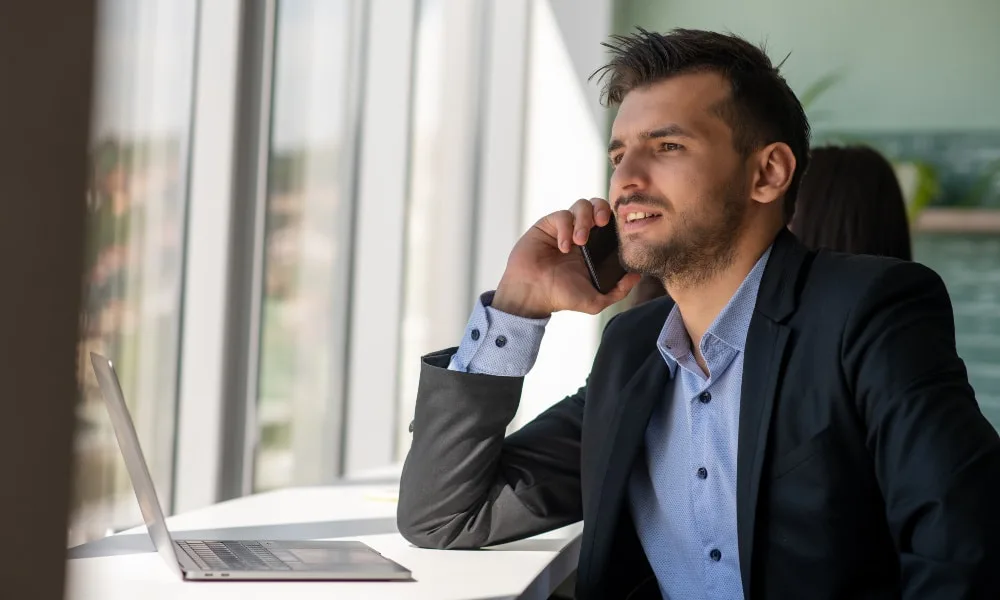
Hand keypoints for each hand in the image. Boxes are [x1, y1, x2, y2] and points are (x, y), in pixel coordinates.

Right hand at [492, 198, 640, 317]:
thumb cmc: (561, 297)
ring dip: (584, 220)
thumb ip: (619, 291)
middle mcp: (582, 234)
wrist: (532, 294)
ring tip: (580, 241)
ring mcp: (565, 228)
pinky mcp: (548, 225)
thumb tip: (638, 276)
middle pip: (599, 206)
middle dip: (603, 209)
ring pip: (581, 205)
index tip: (620, 229)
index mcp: (595, 248)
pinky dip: (565, 228)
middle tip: (603, 222)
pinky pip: (562, 215)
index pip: (611, 224)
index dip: (617, 221)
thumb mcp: (595, 300)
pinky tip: (563, 246)